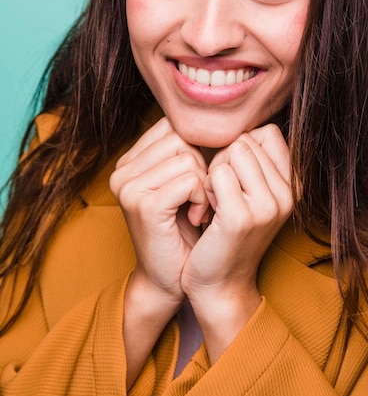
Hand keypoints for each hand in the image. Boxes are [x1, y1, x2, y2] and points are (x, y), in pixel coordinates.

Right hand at [110, 117, 208, 304]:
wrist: (170, 278)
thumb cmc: (183, 229)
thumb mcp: (183, 182)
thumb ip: (186, 150)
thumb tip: (216, 117)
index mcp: (129, 160)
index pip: (174, 125)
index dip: (199, 148)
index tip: (202, 178)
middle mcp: (122, 170)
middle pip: (182, 138)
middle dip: (203, 166)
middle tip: (201, 197)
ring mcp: (128, 187)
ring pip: (188, 157)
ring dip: (205, 184)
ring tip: (199, 208)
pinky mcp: (143, 205)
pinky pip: (189, 180)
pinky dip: (202, 198)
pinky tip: (198, 217)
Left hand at [181, 123, 292, 361]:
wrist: (219, 284)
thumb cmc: (227, 232)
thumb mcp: (252, 193)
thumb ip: (256, 159)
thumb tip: (242, 123)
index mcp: (294, 185)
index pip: (267, 132)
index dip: (242, 148)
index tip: (235, 179)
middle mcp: (289, 194)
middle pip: (246, 140)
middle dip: (225, 161)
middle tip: (222, 196)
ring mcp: (268, 205)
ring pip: (231, 152)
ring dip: (214, 174)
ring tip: (216, 204)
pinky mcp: (242, 216)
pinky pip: (216, 173)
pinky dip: (205, 189)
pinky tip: (208, 213)